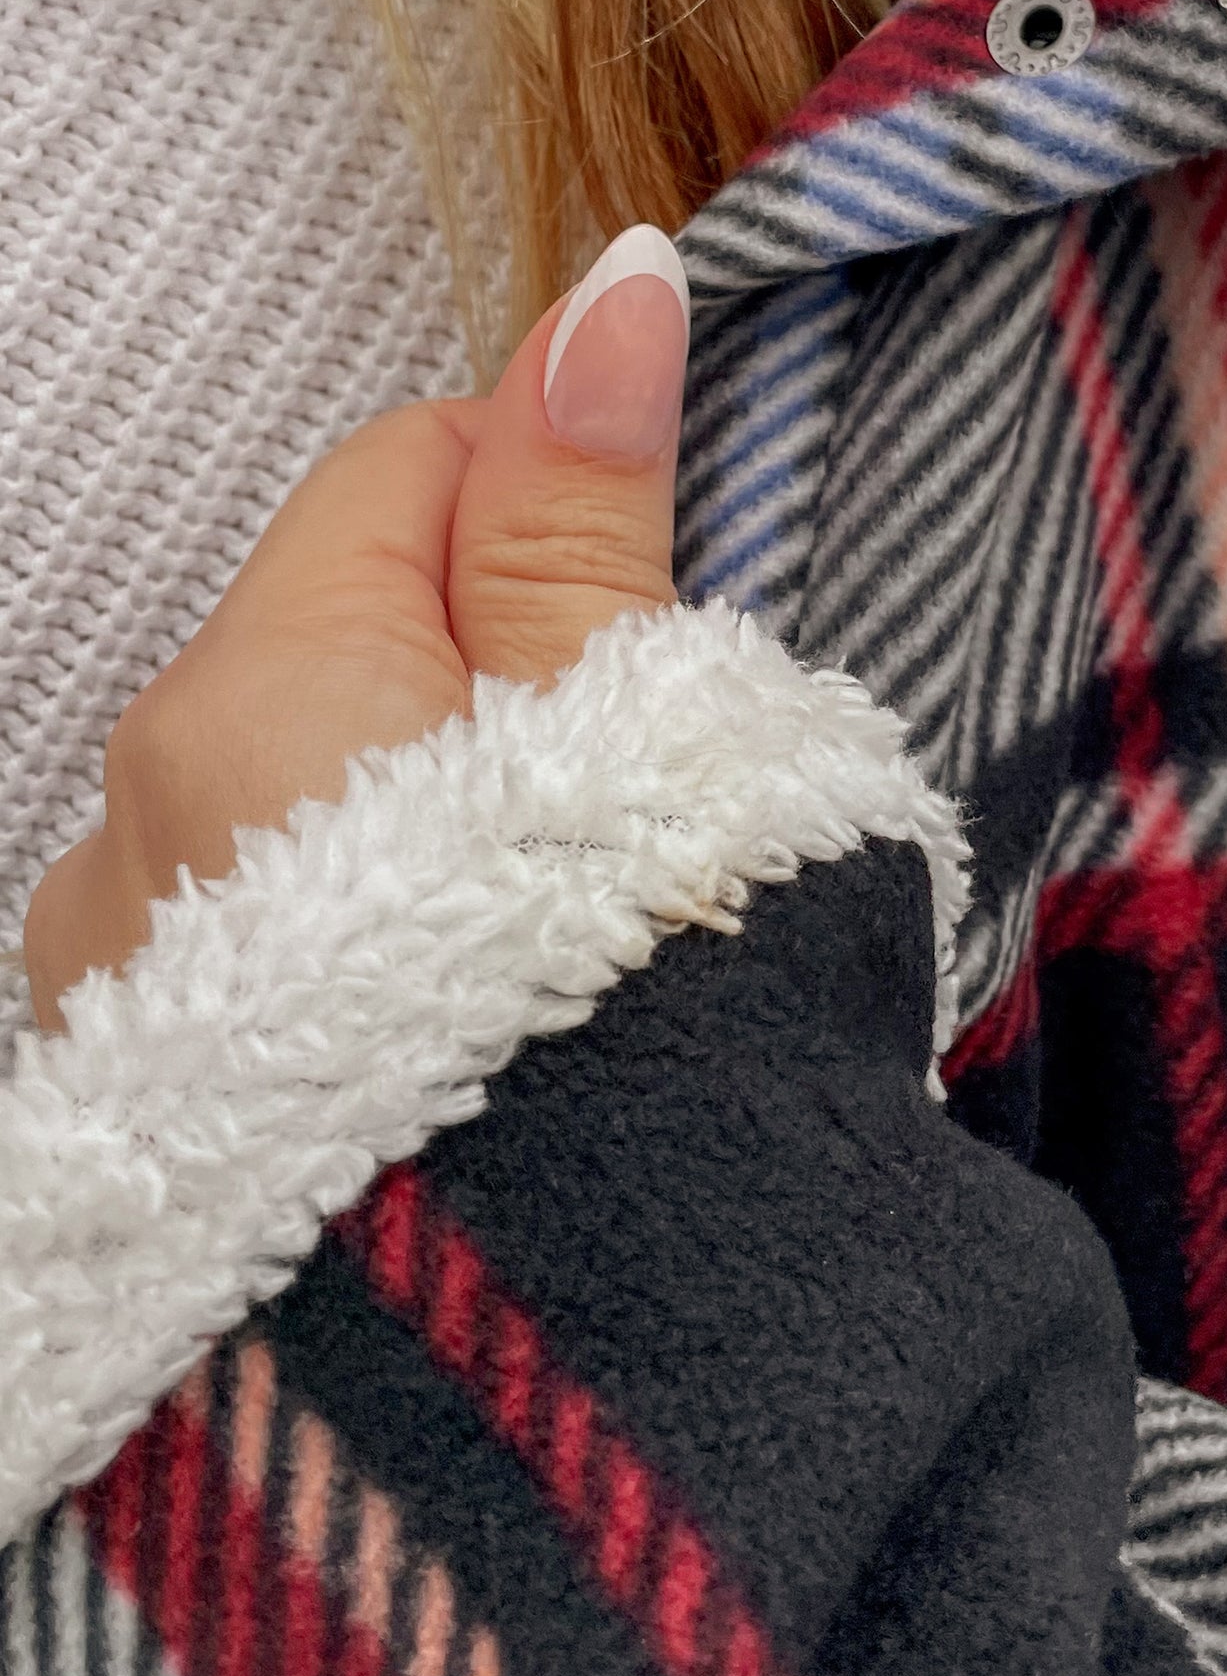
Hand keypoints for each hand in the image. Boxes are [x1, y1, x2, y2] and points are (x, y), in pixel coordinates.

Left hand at [23, 228, 690, 1031]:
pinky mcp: (144, 1100)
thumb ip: (588, 508)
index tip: (654, 628)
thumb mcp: (626, 731)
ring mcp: (122, 965)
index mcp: (263, 682)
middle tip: (629, 815)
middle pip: (347, 636)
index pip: (412, 464)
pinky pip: (259, 947)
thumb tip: (609, 280)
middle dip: (494, 684)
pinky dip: (354, 961)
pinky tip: (456, 1060)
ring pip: (302, 800)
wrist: (513, 1395)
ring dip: (419, 833)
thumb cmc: (606, 1032)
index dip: (558, 510)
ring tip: (552, 965)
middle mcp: (141, 808)